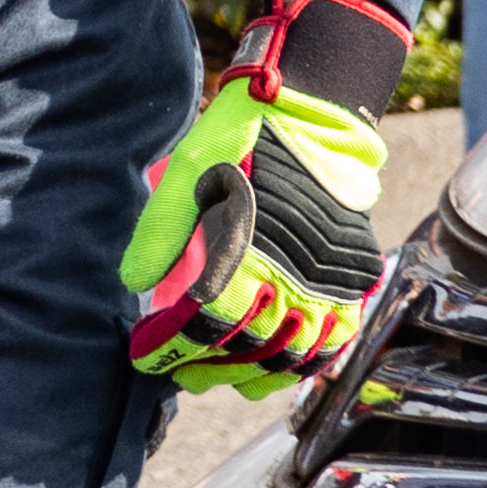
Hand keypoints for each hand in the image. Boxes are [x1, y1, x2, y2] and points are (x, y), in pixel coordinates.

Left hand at [124, 0, 407, 396]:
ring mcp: (328, 277)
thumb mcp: (187, 171)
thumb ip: (162, 231)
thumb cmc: (241, 137)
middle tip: (178, 374)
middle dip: (208, 367)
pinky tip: (283, 368)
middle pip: (249, 345)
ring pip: (297, 351)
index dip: (172, 347)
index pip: (205, 321)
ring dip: (259, 374)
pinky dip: (310, 360)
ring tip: (226, 379)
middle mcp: (292, 271)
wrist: (313, 108)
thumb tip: (135, 285)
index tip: (144, 357)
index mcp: (245, 247)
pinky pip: (337, 335)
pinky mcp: (351, 274)